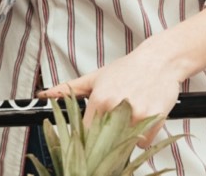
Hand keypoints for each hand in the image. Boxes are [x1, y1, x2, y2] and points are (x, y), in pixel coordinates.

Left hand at [40, 39, 183, 146]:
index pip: (86, 133)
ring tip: (128, 119)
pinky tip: (141, 121)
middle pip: (105, 142)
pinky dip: (142, 137)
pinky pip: (143, 143)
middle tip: (112, 129)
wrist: (160, 60)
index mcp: (99, 99)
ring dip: (126, 138)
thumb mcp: (96, 77)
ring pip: (125, 144)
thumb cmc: (128, 68)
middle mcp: (116, 108)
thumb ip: (69, 88)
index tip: (91, 138)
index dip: (88, 137)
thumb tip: (45, 94)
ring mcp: (136, 115)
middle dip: (107, 140)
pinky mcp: (154, 120)